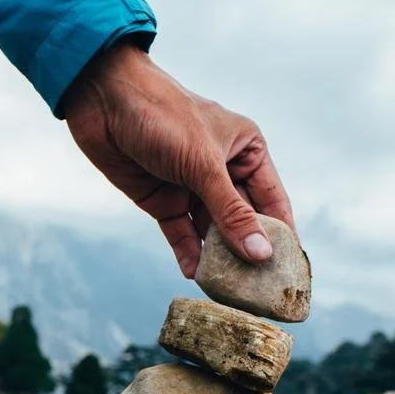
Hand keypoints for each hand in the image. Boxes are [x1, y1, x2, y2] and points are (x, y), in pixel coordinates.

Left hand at [63, 40, 293, 277]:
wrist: (103, 100)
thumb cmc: (163, 115)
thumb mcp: (203, 165)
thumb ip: (231, 212)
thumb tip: (261, 254)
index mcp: (246, 150)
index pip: (273, 202)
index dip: (283, 237)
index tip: (291, 274)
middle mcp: (222, 170)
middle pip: (243, 222)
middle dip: (249, 254)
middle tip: (260, 293)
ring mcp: (191, 187)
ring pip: (211, 232)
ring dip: (218, 259)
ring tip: (228, 291)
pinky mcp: (162, 200)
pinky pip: (181, 233)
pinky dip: (188, 253)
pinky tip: (195, 274)